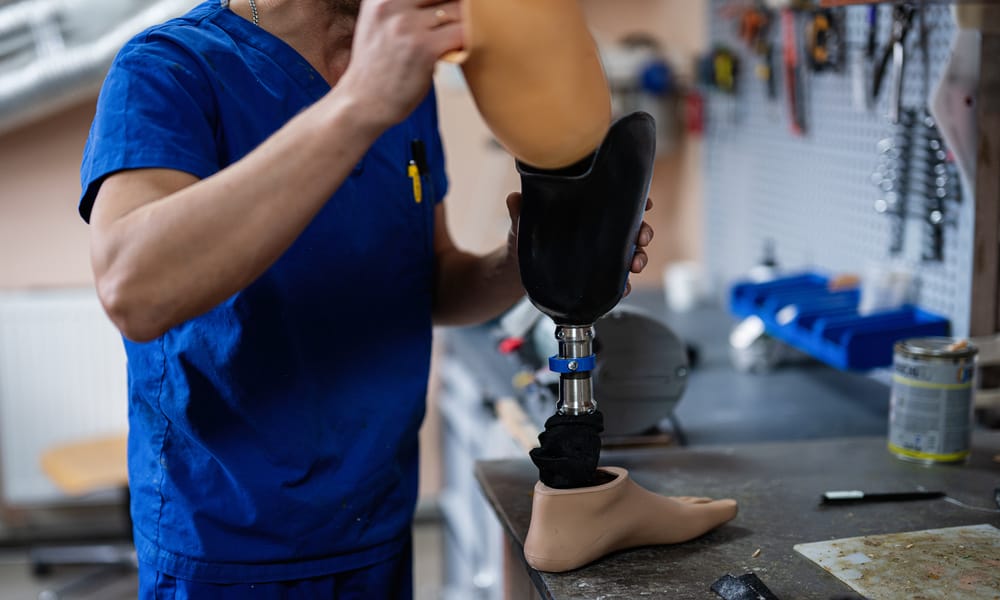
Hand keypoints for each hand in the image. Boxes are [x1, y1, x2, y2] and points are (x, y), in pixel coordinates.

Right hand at [337, 0, 462, 127]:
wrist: (363, 103)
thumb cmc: (379, 67)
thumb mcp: (381, 23)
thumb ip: (405, 6)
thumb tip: (450, 2)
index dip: (448, 0)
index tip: (453, 8)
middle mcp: (391, 3)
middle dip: (460, 6)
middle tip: (468, 20)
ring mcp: (407, 25)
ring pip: (459, 11)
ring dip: (468, 24)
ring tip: (463, 38)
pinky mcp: (423, 48)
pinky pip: (463, 34)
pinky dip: (470, 41)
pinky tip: (465, 49)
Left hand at [506, 192, 653, 297]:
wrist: (517, 270)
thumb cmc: (524, 238)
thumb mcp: (522, 222)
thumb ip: (520, 210)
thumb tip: (514, 198)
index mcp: (588, 211)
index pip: (617, 200)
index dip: (636, 199)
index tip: (645, 203)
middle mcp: (598, 231)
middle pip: (632, 227)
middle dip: (643, 232)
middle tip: (641, 239)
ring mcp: (600, 254)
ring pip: (631, 253)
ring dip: (639, 258)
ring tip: (635, 265)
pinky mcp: (596, 276)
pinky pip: (617, 280)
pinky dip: (623, 285)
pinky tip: (623, 288)